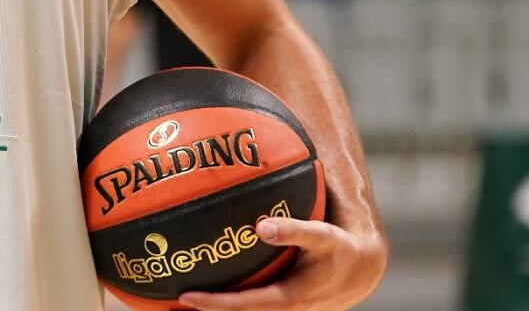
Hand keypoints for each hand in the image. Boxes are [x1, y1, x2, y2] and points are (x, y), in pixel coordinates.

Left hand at [178, 216, 387, 309]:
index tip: (185, 298)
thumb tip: (262, 226)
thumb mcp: (321, 237)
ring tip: (172, 306)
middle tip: (167, 306)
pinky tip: (202, 295)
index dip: (214, 304)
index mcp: (289, 299)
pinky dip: (227, 305)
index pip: (244, 306)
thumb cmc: (338, 249)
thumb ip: (293, 229)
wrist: (361, 270)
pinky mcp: (281, 308)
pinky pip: (249, 307)